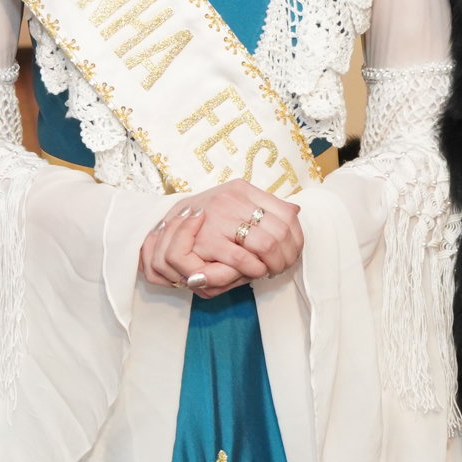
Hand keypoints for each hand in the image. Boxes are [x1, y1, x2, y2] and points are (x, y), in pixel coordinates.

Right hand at [140, 181, 300, 298]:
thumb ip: (262, 205)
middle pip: (282, 231)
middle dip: (288, 255)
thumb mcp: (232, 201)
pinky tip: (253, 273)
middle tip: (284, 266)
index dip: (297, 237)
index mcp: (241, 188)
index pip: (286, 212)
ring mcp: (219, 217)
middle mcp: (232, 198)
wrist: (163, 221)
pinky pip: (242, 259)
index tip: (294, 250)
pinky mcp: (207, 239)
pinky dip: (253, 270)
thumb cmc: (202, 215)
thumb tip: (297, 210)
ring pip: (268, 245)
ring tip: (271, 271)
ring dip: (274, 264)